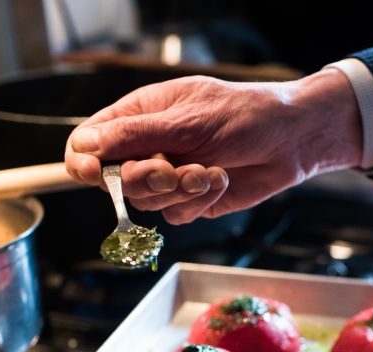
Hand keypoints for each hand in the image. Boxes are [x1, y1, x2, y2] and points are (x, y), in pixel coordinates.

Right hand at [64, 69, 361, 223]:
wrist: (289, 140)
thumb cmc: (242, 114)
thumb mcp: (187, 118)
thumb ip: (136, 134)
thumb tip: (89, 145)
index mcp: (136, 117)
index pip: (87, 144)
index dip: (83, 162)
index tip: (95, 174)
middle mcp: (147, 149)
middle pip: (115, 181)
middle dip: (144, 180)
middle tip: (170, 171)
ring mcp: (168, 178)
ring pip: (147, 204)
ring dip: (178, 191)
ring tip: (208, 170)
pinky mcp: (190, 201)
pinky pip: (176, 215)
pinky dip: (198, 201)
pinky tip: (220, 179)